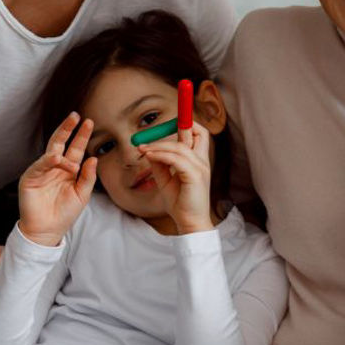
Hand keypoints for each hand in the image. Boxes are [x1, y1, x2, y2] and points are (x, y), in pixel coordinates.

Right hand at [17, 112, 96, 245]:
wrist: (48, 230)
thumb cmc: (66, 212)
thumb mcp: (83, 194)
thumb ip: (88, 177)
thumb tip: (93, 159)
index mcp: (68, 169)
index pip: (76, 148)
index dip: (81, 136)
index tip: (89, 122)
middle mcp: (55, 167)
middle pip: (61, 143)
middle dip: (68, 129)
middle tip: (76, 116)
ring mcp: (42, 171)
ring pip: (50, 151)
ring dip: (61, 144)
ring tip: (72, 145)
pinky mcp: (30, 179)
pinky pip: (39, 166)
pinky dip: (47, 161)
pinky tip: (56, 158)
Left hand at [138, 118, 214, 233]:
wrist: (190, 222)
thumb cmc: (181, 203)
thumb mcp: (167, 181)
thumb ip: (160, 165)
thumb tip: (149, 152)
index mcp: (198, 161)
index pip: (199, 135)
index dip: (187, 124)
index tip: (169, 122)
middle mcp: (202, 161)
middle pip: (197, 133)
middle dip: (179, 124)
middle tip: (155, 130)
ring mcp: (200, 168)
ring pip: (179, 147)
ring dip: (159, 145)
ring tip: (142, 149)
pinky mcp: (195, 175)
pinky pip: (176, 159)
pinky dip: (161, 155)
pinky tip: (149, 156)